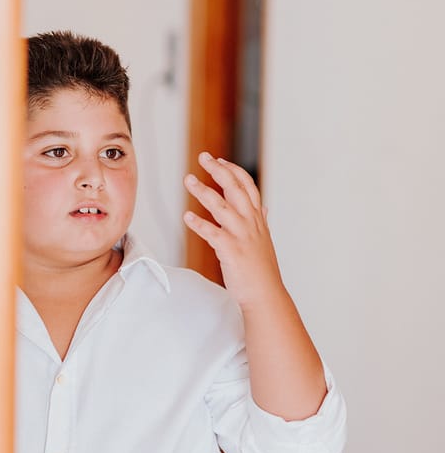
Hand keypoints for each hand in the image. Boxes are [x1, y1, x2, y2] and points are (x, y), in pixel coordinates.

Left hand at [183, 152, 286, 310]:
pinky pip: (212, 234)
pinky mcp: (231, 251)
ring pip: (221, 206)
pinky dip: (199, 224)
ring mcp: (242, 236)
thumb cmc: (261, 270)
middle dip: (219, 171)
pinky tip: (186, 217)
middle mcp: (251, 224)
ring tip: (188, 179)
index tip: (219, 160)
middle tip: (203, 157)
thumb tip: (264, 207)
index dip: (233, 171)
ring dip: (203, 191)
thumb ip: (262, 221)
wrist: (266, 296)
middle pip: (235, 189)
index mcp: (257, 219)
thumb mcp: (264, 240)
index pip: (248, 187)